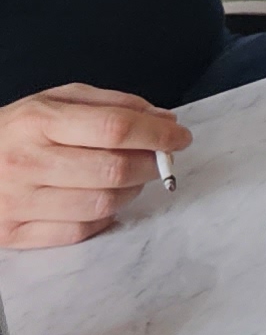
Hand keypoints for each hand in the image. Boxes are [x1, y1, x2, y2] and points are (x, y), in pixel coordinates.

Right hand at [0, 85, 191, 248]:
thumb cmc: (17, 131)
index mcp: (38, 121)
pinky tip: (99, 199)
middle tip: (159, 160)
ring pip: (102, 205)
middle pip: (114, 170)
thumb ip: (112, 105)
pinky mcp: (13, 233)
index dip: (157, 135)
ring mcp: (18, 201)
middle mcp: (26, 162)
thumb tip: (164, 120)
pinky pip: (79, 232)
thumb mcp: (56, 101)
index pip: (115, 128)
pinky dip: (102, 218)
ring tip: (128, 179)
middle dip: (151, 165)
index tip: (180, 138)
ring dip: (131, 192)